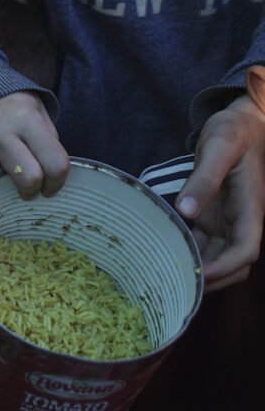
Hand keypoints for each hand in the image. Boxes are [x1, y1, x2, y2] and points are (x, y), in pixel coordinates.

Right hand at [0, 92, 69, 199]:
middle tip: (28, 189)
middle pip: (25, 179)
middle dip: (31, 192)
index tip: (50, 187)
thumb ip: (48, 147)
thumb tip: (50, 185)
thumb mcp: (39, 117)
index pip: (54, 163)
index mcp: (24, 117)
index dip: (57, 183)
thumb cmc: (13, 112)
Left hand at [176, 94, 264, 290]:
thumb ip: (205, 177)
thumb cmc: (234, 131)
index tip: (196, 276)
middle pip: (232, 265)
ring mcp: (225, 222)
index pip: (245, 250)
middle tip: (172, 286)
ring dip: (196, 271)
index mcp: (250, 209)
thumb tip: (186, 210)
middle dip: (209, 280)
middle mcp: (240, 221)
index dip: (223, 268)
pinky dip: (185, 255)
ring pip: (215, 259)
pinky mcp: (210, 218)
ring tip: (162, 278)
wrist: (239, 124)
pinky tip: (159, 258)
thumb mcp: (219, 147)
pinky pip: (200, 245)